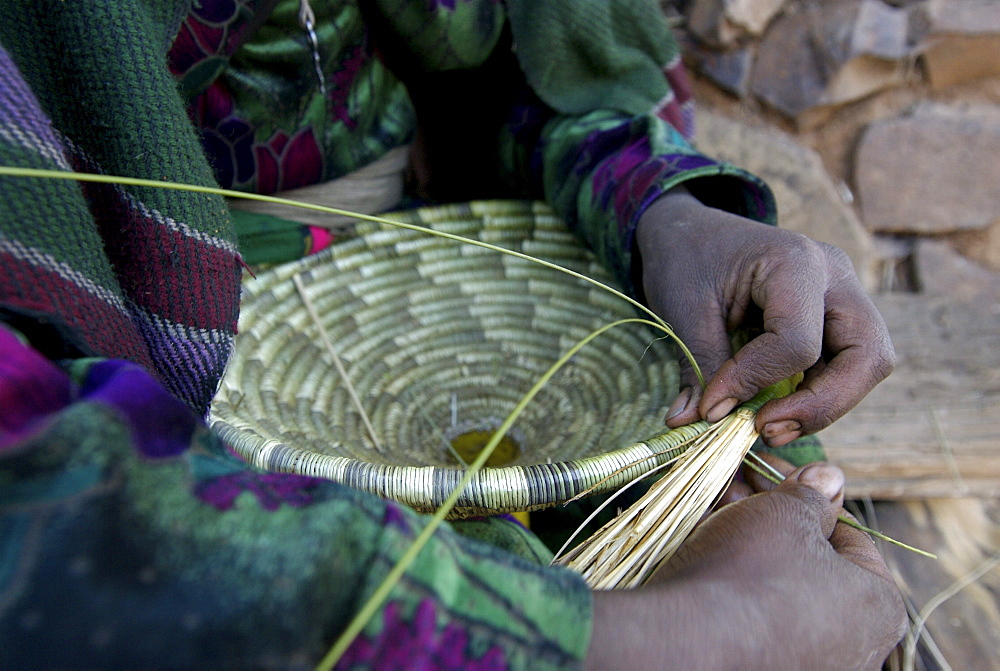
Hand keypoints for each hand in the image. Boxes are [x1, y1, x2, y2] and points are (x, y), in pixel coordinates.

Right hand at [584, 461, 906, 669]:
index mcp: (878, 607)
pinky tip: (705, 551)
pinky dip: (737, 582)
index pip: (848, 535)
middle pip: (811, 560)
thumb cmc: (754, 569)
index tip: (771, 473)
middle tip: (737, 487)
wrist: (691, 639)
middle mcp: (854, 646)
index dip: (806, 495)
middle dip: (773, 516)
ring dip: (750, 542)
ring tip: (714, 510)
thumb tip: (830, 478)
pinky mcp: (764, 667)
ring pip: (781, 586)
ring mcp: (808, 662)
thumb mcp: (786, 513)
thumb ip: (811, 494)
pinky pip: (756, 615)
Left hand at [635, 188, 894, 445]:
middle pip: (867, 357)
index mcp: (796, 261)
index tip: (711, 407)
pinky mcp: (836, 320)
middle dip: (822, 406)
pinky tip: (774, 410)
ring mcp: (843, 297)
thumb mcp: (683, 310)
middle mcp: (835, 277)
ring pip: (866, 367)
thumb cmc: (686, 260)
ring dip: (823, 406)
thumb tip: (692, 423)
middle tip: (766, 430)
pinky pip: (844, 367)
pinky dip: (815, 396)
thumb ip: (697, 368)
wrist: (692, 232)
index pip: (798, 342)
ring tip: (767, 426)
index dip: (755, 382)